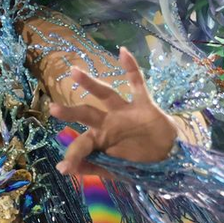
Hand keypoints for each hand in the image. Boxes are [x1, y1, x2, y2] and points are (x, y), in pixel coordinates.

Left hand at [49, 47, 178, 179]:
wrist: (169, 157)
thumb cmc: (138, 162)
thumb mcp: (115, 170)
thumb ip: (91, 168)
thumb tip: (65, 170)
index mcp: (100, 139)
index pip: (82, 145)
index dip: (73, 156)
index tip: (63, 168)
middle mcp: (109, 122)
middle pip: (86, 114)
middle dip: (71, 113)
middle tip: (53, 108)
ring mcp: (125, 112)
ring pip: (106, 94)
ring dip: (91, 84)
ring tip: (74, 72)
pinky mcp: (144, 104)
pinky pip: (137, 83)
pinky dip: (132, 68)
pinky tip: (123, 52)